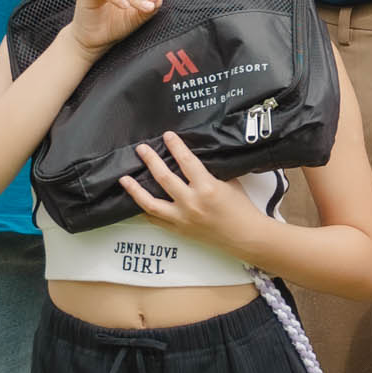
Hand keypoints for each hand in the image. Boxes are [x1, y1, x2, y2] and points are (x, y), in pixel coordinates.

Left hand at [116, 128, 266, 249]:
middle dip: (151, 160)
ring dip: (135, 189)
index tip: (167, 136)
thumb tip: (193, 162)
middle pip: (164, 178)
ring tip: (125, 179)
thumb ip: (210, 173)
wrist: (246, 236)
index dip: (175, 146)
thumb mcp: (229, 183)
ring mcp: (183, 218)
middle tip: (142, 150)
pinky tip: (136, 202)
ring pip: (150, 203)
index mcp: (207, 188)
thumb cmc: (241, 210)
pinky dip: (144, 210)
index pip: (186, 161)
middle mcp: (192, 203)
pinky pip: (155, 220)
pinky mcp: (179, 230)